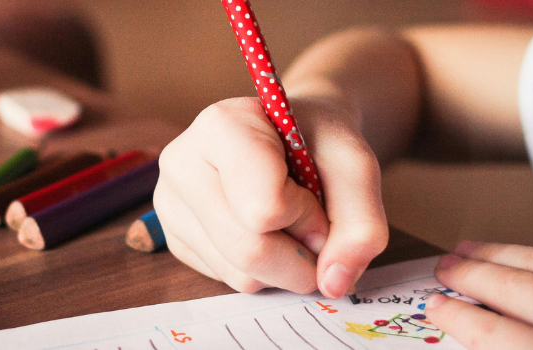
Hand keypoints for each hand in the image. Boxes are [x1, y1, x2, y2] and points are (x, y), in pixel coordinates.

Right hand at [153, 96, 388, 297]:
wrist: (293, 137)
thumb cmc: (318, 142)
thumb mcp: (356, 166)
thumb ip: (361, 223)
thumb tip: (333, 283)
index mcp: (220, 126)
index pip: (265, 208)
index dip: (307, 216)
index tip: (316, 193)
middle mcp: (181, 163)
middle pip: (249, 250)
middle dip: (300, 255)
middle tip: (315, 226)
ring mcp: (170, 204)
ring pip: (240, 274)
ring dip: (284, 266)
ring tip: (288, 223)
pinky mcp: (175, 239)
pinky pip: (228, 280)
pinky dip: (263, 270)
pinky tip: (264, 232)